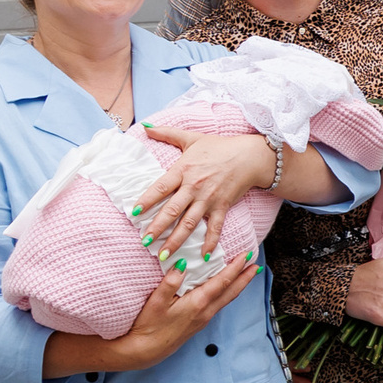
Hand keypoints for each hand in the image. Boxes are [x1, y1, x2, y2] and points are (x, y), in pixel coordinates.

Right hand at [117, 254, 261, 370]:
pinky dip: (228, 293)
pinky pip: (219, 304)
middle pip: (232, 291)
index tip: (246, 256)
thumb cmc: (149, 326)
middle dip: (245, 277)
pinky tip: (226, 289)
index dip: (235, 268)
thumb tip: (183, 264)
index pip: (222, 282)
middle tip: (256, 263)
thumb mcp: (156, 302)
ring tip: (247, 274)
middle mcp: (206, 312)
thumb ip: (170, 282)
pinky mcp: (199, 323)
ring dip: (239, 285)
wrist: (146, 351)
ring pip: (227, 299)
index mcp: (198, 303)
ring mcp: (204, 318)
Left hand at [134, 128, 274, 261]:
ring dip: (176, 240)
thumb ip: (167, 133)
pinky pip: (215, 227)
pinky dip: (210, 242)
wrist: (250, 156)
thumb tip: (145, 127)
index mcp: (183, 170)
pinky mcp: (222, 206)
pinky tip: (204, 255)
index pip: (160, 188)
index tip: (133, 213)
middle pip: (172, 210)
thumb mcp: (191, 138)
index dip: (146, 201)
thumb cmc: (219, 146)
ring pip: (189, 223)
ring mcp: (208, 199)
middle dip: (157, 228)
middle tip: (145, 243)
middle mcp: (193, 187)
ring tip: (164, 255)